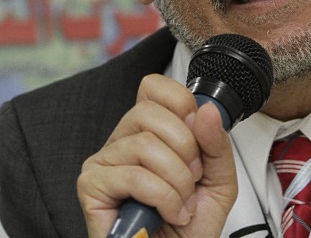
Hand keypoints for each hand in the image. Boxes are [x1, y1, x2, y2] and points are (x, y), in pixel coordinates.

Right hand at [77, 74, 237, 237]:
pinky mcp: (91, 187)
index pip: (153, 87)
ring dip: (177, 181)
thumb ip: (216, 144)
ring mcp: (103, 162)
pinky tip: (168, 213)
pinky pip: (134, 176)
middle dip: (186, 148)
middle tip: (193, 178)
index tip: (198, 135)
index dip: (181, 104)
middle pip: (149, 112)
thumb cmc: (189, 226)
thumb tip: (206, 110)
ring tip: (182, 203)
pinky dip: (163, 197)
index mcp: (150, 132)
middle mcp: (123, 142)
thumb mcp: (219, 180)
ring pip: (145, 145)